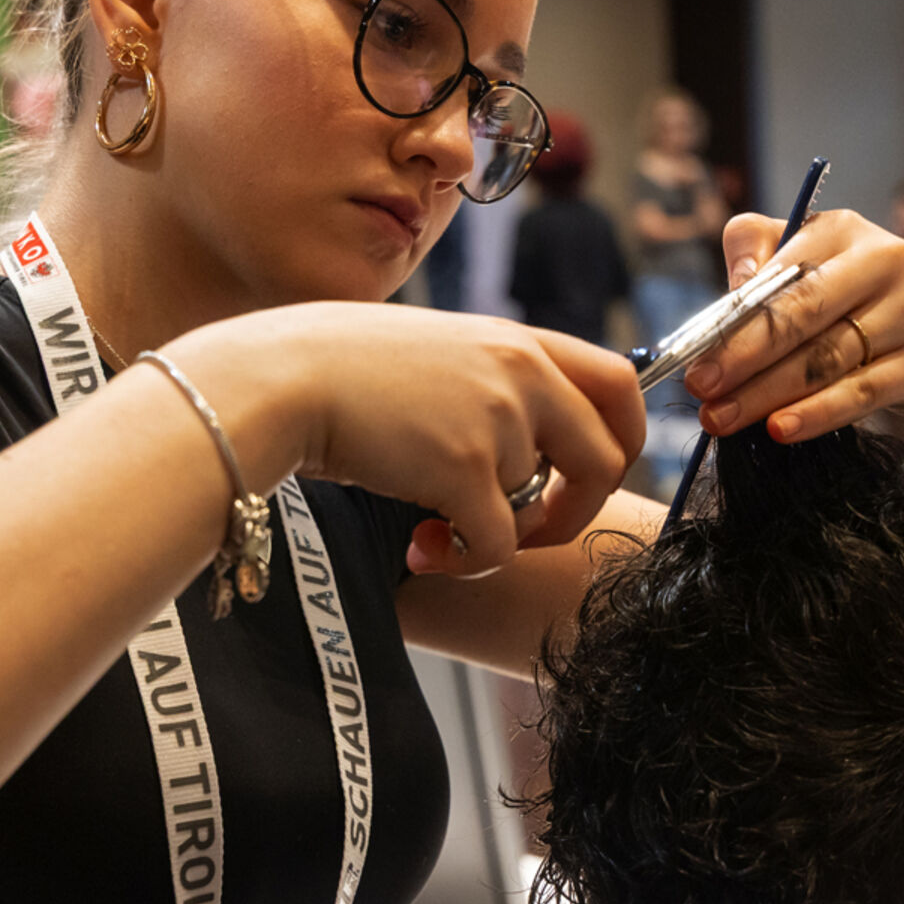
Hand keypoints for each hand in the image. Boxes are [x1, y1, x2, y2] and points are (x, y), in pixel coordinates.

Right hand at [176, 304, 644, 578]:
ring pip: (537, 509)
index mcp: (518, 340)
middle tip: (531, 528)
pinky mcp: (463, 470)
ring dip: (494, 537)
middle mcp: (521, 374)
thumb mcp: (436, 352)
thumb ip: (490, 382)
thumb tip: (525, 441)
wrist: (279, 380)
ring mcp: (496, 421)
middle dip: (578, 508)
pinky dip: (467, 563)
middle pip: (607, 455)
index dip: (623, 436)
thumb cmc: (336, 367)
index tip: (586, 474)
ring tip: (434, 531)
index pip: (621, 381)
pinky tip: (423, 551)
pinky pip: (498, 546)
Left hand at [678, 211, 903, 459]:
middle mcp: (886, 261)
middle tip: (701, 390)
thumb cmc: (841, 307)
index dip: (733, 318)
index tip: (692, 357)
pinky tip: (778, 430)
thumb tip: (731, 294)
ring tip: (722, 419)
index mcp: (844, 230)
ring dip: (766, 394)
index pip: (780, 274)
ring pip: (827, 358)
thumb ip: (755, 261)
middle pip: (802, 314)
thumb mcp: (798, 270)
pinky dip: (815, 415)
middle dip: (743, 357)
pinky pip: (861, 393)